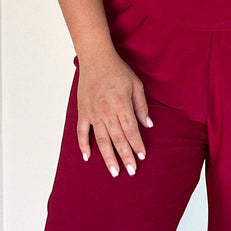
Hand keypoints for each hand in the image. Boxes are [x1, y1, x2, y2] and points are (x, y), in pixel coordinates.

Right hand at [76, 47, 151, 176]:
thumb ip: (141, 106)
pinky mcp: (83, 112)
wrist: (96, 59)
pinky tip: (88, 157)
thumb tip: (148, 125)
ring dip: (108, 157)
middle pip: (118, 139)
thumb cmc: (117, 70)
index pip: (131, 131)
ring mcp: (93, 113)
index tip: (142, 157)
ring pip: (101, 140)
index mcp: (121, 104)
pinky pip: (82, 132)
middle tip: (131, 171)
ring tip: (114, 171)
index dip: (137, 145)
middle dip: (125, 157)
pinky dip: (83, 145)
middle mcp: (107, 111)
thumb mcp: (136, 85)